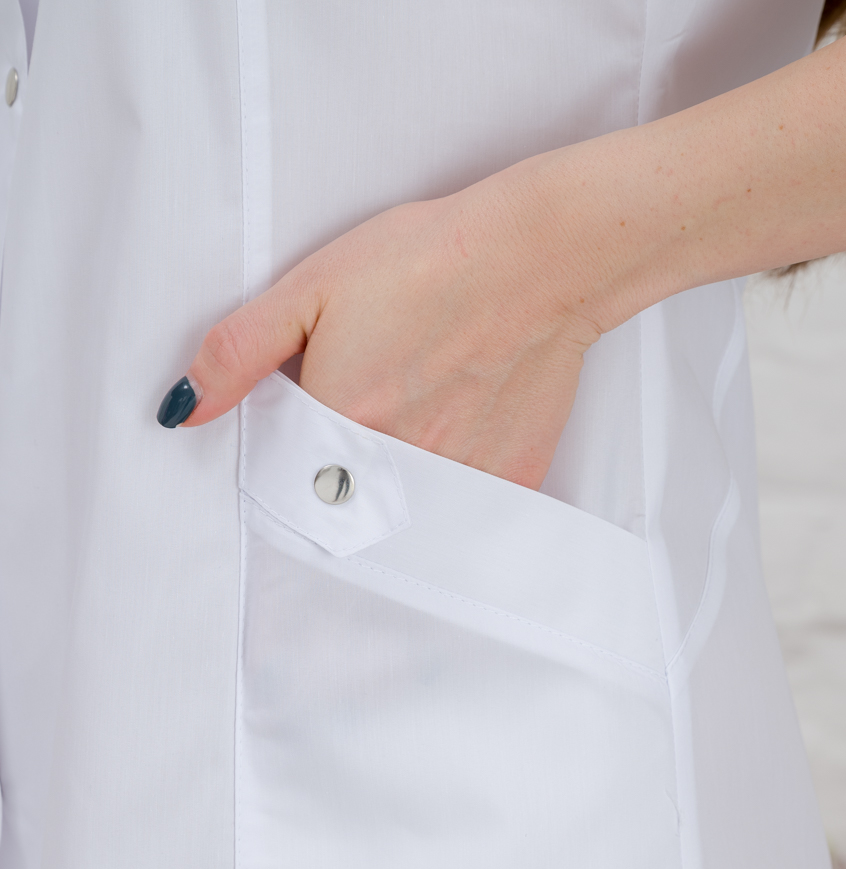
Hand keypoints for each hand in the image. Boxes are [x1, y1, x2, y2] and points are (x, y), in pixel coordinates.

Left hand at [160, 163, 604, 490]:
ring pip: (406, 511)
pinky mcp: (510, 482)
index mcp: (341, 424)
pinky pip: (466, 512)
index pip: (287, 479)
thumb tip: (183, 409)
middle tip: (375, 405)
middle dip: (342, 471)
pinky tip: (461, 431)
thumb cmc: (430, 261)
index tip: (313, 419)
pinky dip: (455, 487)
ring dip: (397, 484)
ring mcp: (458, 481)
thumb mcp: (312, 287)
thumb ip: (238, 353)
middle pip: (346, 500)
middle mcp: (397, 467)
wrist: (541, 258)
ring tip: (417, 416)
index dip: (292, 452)